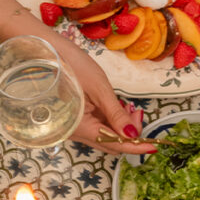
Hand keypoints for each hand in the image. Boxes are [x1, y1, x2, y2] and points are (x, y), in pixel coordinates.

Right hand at [48, 33, 154, 154]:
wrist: (46, 53)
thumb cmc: (71, 66)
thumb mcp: (99, 89)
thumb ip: (116, 114)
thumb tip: (132, 134)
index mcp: (80, 128)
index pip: (114, 144)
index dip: (135, 146)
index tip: (153, 145)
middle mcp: (76, 133)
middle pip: (111, 144)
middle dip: (129, 134)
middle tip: (138, 114)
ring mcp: (75, 127)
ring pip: (106, 136)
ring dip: (121, 127)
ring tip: (129, 107)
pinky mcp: (77, 119)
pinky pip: (98, 127)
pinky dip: (112, 120)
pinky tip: (118, 107)